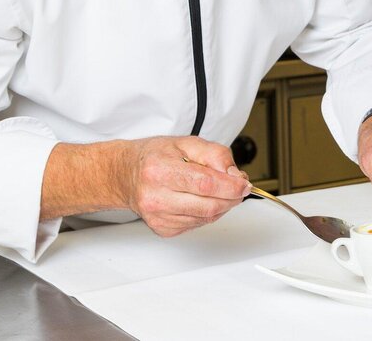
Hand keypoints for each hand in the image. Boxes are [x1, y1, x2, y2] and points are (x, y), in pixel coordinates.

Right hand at [119, 136, 251, 236]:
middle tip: (238, 188)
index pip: (205, 184)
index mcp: (159, 170)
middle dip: (232, 198)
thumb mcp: (187, 143)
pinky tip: (200, 200)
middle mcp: (155, 196)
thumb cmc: (156, 156)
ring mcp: (157, 216)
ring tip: (217, 190)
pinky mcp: (162, 229)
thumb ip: (216, 155)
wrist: (126, 174)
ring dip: (221, 205)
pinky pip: (197, 224)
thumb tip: (235, 175)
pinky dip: (207, 213)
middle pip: (208, 205)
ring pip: (206, 218)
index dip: (231, 186)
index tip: (244, 184)